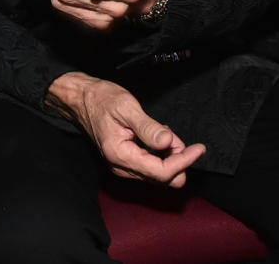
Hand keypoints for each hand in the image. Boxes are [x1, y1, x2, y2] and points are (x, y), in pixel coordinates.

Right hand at [47, 72, 204, 186]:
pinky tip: (158, 138)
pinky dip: (161, 156)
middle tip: (180, 138)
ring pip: (159, 176)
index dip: (184, 161)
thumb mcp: (126, 107)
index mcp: (121, 155)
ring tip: (165, 132)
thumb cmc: (101, 99)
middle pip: (163, 179)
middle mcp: (121, 168)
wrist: (80, 99)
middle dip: (178, 161)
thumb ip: (148, 127)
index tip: (199, 148)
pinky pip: (151, 169)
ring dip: (170, 158)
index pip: (162, 171)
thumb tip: (169, 142)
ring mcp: (122, 168)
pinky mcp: (124, 164)